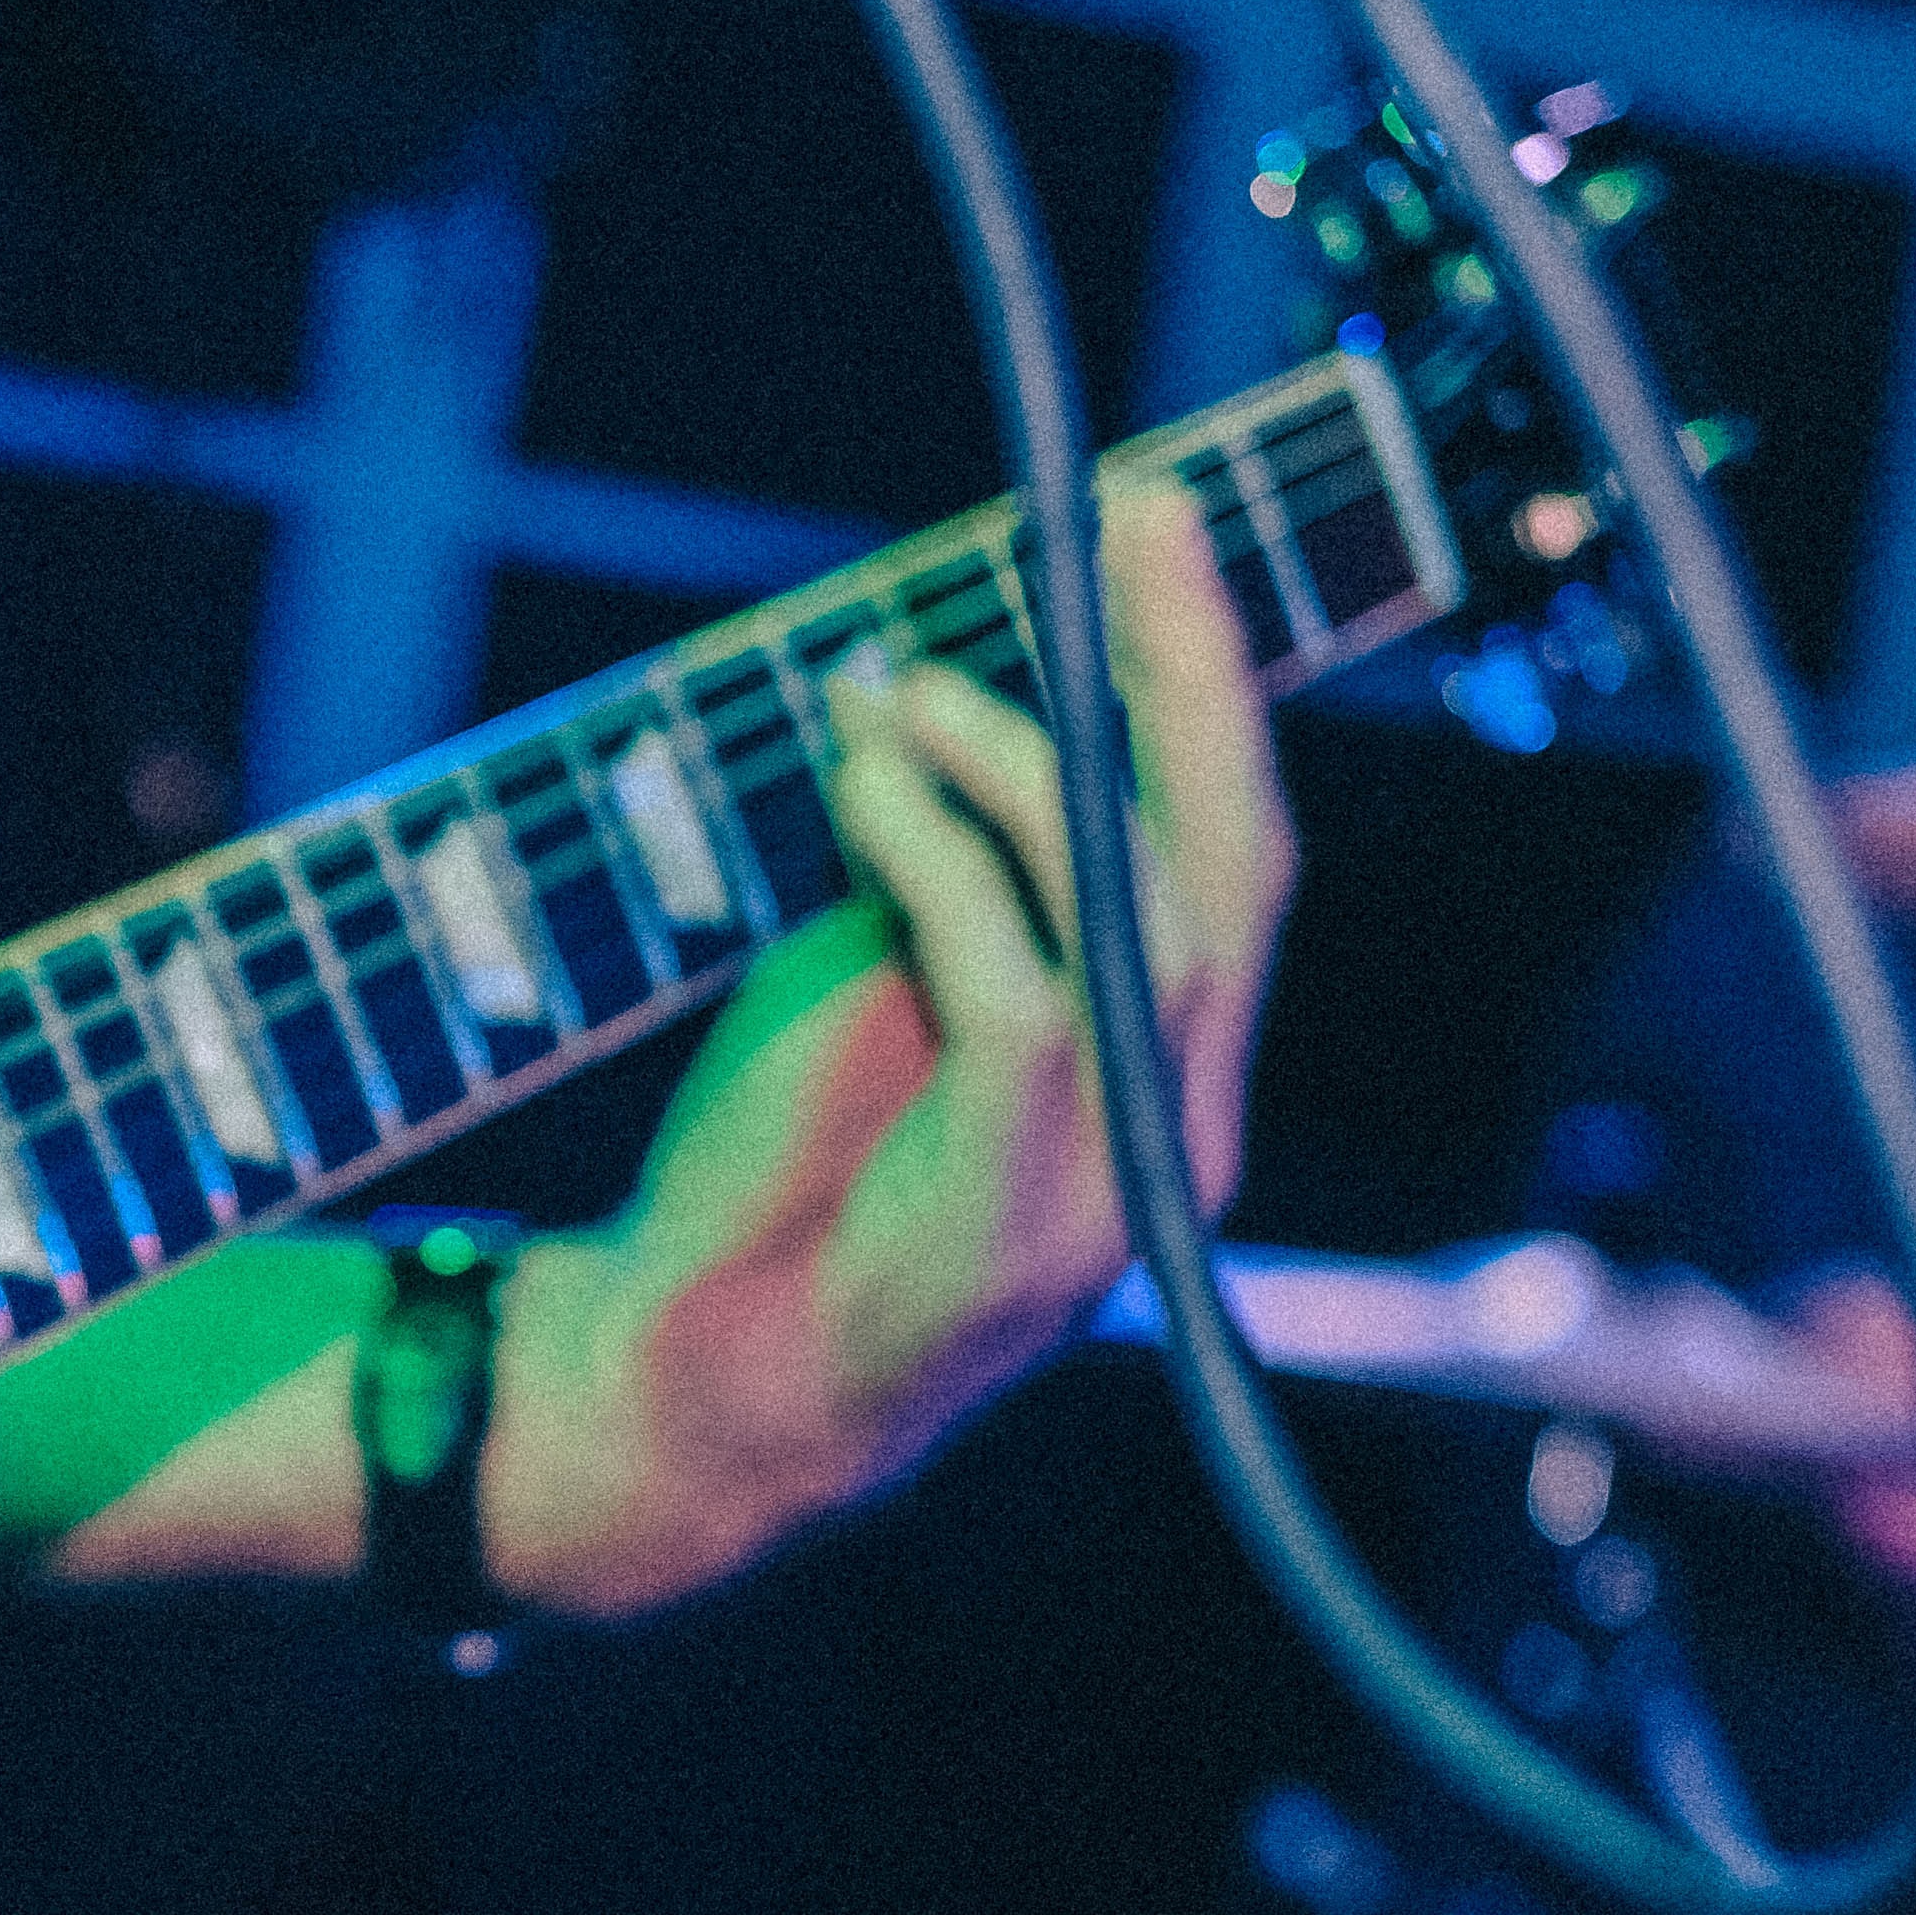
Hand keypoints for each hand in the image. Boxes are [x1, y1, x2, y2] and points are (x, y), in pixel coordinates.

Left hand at [483, 487, 1290, 1614]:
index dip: (1203, 685)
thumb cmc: (770, 1188)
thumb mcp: (873, 993)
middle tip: (1129, 514)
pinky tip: (869, 786)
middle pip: (1232, 857)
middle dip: (1188, 669)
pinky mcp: (1018, 1208)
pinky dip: (943, 864)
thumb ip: (937, 879)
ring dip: (1030, 767)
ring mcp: (1112, 1180)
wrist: (683, 1400)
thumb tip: (921, 701)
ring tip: (910, 685)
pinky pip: (1017, 989)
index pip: (1232, 851)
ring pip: (1140, 918)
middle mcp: (1175, 1129)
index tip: (1147, 528)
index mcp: (1165, 1079)